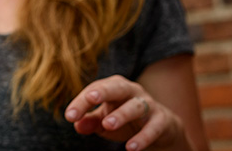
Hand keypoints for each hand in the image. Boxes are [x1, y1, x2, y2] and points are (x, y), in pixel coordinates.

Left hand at [65, 75, 187, 150]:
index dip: (81, 102)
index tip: (69, 116)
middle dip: (103, 91)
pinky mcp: (162, 120)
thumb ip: (90, 121)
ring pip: (136, 106)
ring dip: (122, 115)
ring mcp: (148, 104)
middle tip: (91, 98)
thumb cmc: (125, 119)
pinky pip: (153, 127)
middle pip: (117, 87)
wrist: (161, 127)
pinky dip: (143, 137)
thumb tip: (77, 125)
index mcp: (114, 87)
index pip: (94, 90)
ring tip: (107, 125)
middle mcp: (131, 91)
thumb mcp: (105, 120)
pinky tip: (131, 148)